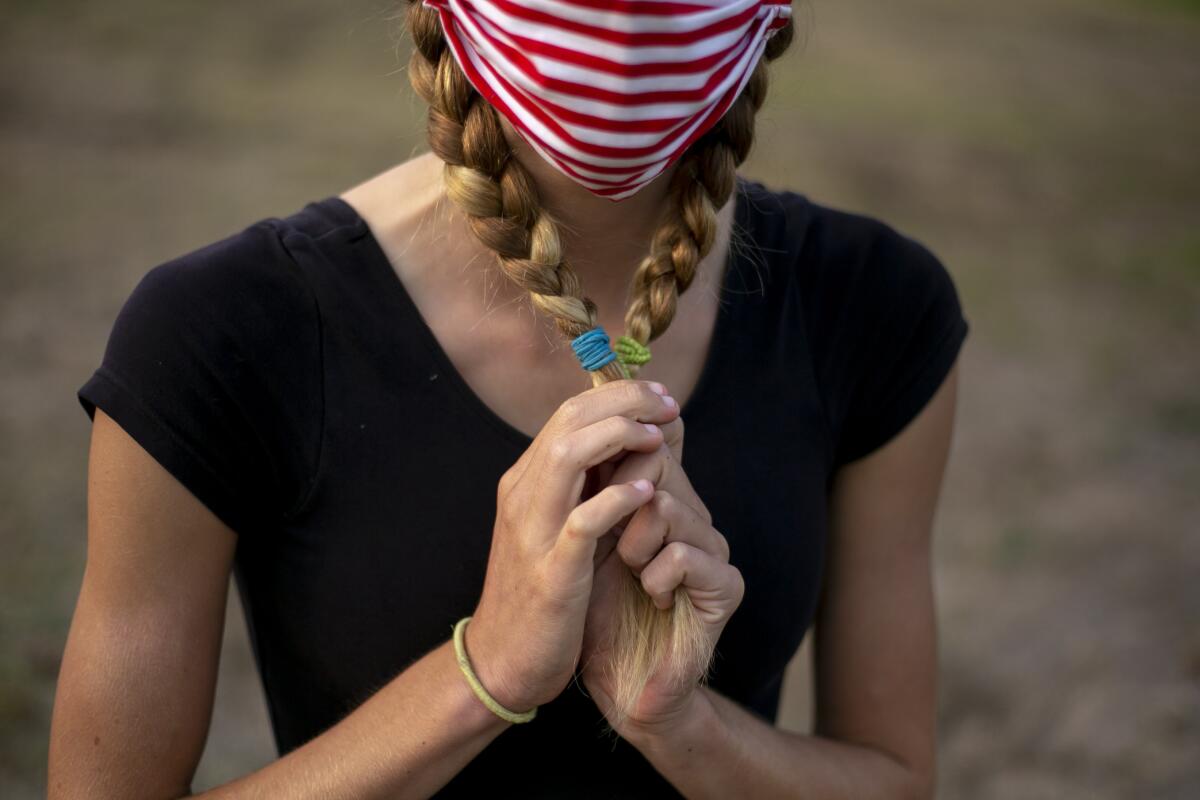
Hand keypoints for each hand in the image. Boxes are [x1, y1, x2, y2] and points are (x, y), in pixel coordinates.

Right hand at [464, 380, 680, 712]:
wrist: (501, 661)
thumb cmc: (539, 594)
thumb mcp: (556, 528)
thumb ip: (583, 488)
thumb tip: (627, 446)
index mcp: (525, 482)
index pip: (568, 413)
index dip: (618, 396)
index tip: (661, 399)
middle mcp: (523, 496)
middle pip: (569, 420)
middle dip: (625, 402)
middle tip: (668, 404)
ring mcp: (533, 531)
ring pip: (567, 455)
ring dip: (618, 435)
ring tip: (656, 436)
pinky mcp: (551, 572)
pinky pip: (583, 521)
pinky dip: (616, 499)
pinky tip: (647, 491)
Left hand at [578, 397, 744, 737]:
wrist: (617, 683)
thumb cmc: (593, 610)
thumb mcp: (582, 536)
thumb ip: (592, 484)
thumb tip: (580, 419)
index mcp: (661, 496)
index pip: (657, 436)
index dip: (627, 434)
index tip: (595, 460)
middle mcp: (692, 514)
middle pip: (656, 458)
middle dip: (615, 495)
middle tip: (612, 541)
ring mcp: (712, 547)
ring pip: (664, 505)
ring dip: (630, 543)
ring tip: (631, 574)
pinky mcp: (725, 586)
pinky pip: (682, 554)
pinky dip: (653, 576)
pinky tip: (652, 597)